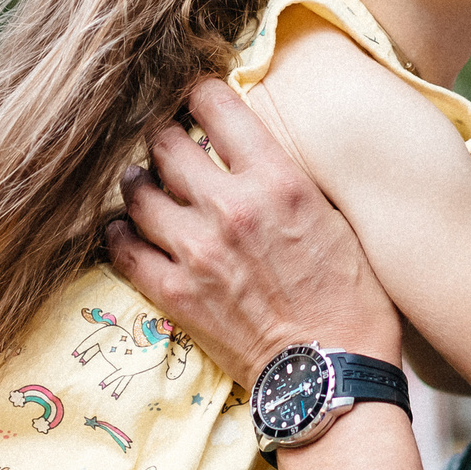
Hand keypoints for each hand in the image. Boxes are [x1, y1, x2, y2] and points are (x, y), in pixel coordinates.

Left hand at [104, 79, 401, 385]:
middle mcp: (231, 207)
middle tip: (168, 145)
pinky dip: (120, 234)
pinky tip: (127, 230)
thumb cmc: (350, 299)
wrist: (331, 374)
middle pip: (166, 143)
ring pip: (137, 191)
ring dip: (139, 183)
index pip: (216, 104)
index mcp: (278, 180)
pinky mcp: (174, 293)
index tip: (195, 100)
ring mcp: (197, 251)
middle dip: (165, 138)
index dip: (200, 95)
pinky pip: (123, 248)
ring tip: (144, 185)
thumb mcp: (336, 218)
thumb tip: (255, 149)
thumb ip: (288, 178)